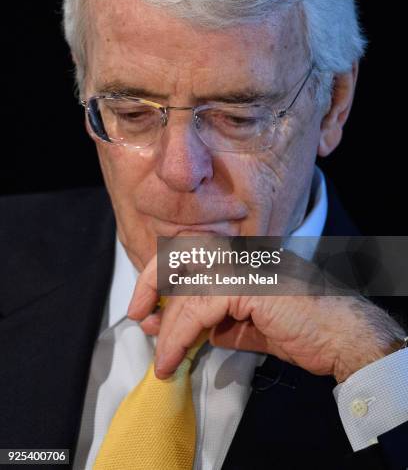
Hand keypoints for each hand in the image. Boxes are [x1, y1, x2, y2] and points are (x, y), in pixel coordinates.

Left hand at [128, 254, 404, 382]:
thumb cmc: (302, 328)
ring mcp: (244, 265)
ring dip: (169, 328)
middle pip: (181, 257)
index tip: (143, 304)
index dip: (161, 274)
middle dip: (152, 286)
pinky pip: (200, 309)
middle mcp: (239, 254)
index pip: (190, 253)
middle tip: (140, 320)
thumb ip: (217, 321)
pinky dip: (180, 335)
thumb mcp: (247, 324)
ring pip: (188, 288)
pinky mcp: (248, 285)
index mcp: (239, 257)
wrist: (340, 334)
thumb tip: (184, 330)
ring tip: (161, 358)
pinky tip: (173, 357)